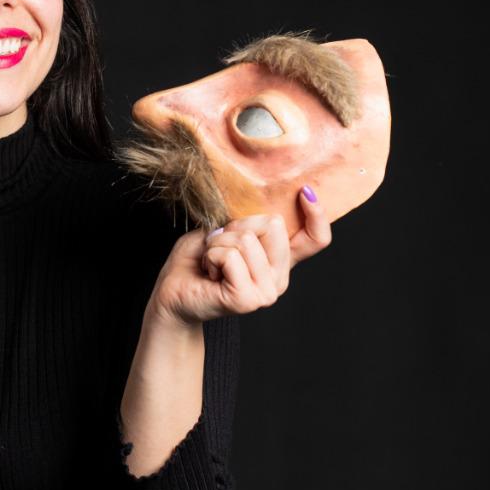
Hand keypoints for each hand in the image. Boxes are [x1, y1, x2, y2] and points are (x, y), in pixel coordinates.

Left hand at [148, 186, 332, 329]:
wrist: (172, 294)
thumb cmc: (195, 261)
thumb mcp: (225, 232)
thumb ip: (250, 225)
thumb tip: (268, 216)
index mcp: (278, 260)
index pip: (316, 240)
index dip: (317, 215)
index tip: (305, 191)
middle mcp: (279, 278)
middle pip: (274, 225)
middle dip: (237, 226)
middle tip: (219, 246)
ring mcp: (266, 291)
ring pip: (247, 240)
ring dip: (218, 243)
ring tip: (211, 260)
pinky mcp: (247, 299)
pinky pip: (230, 256)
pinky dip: (211, 255)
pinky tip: (208, 272)